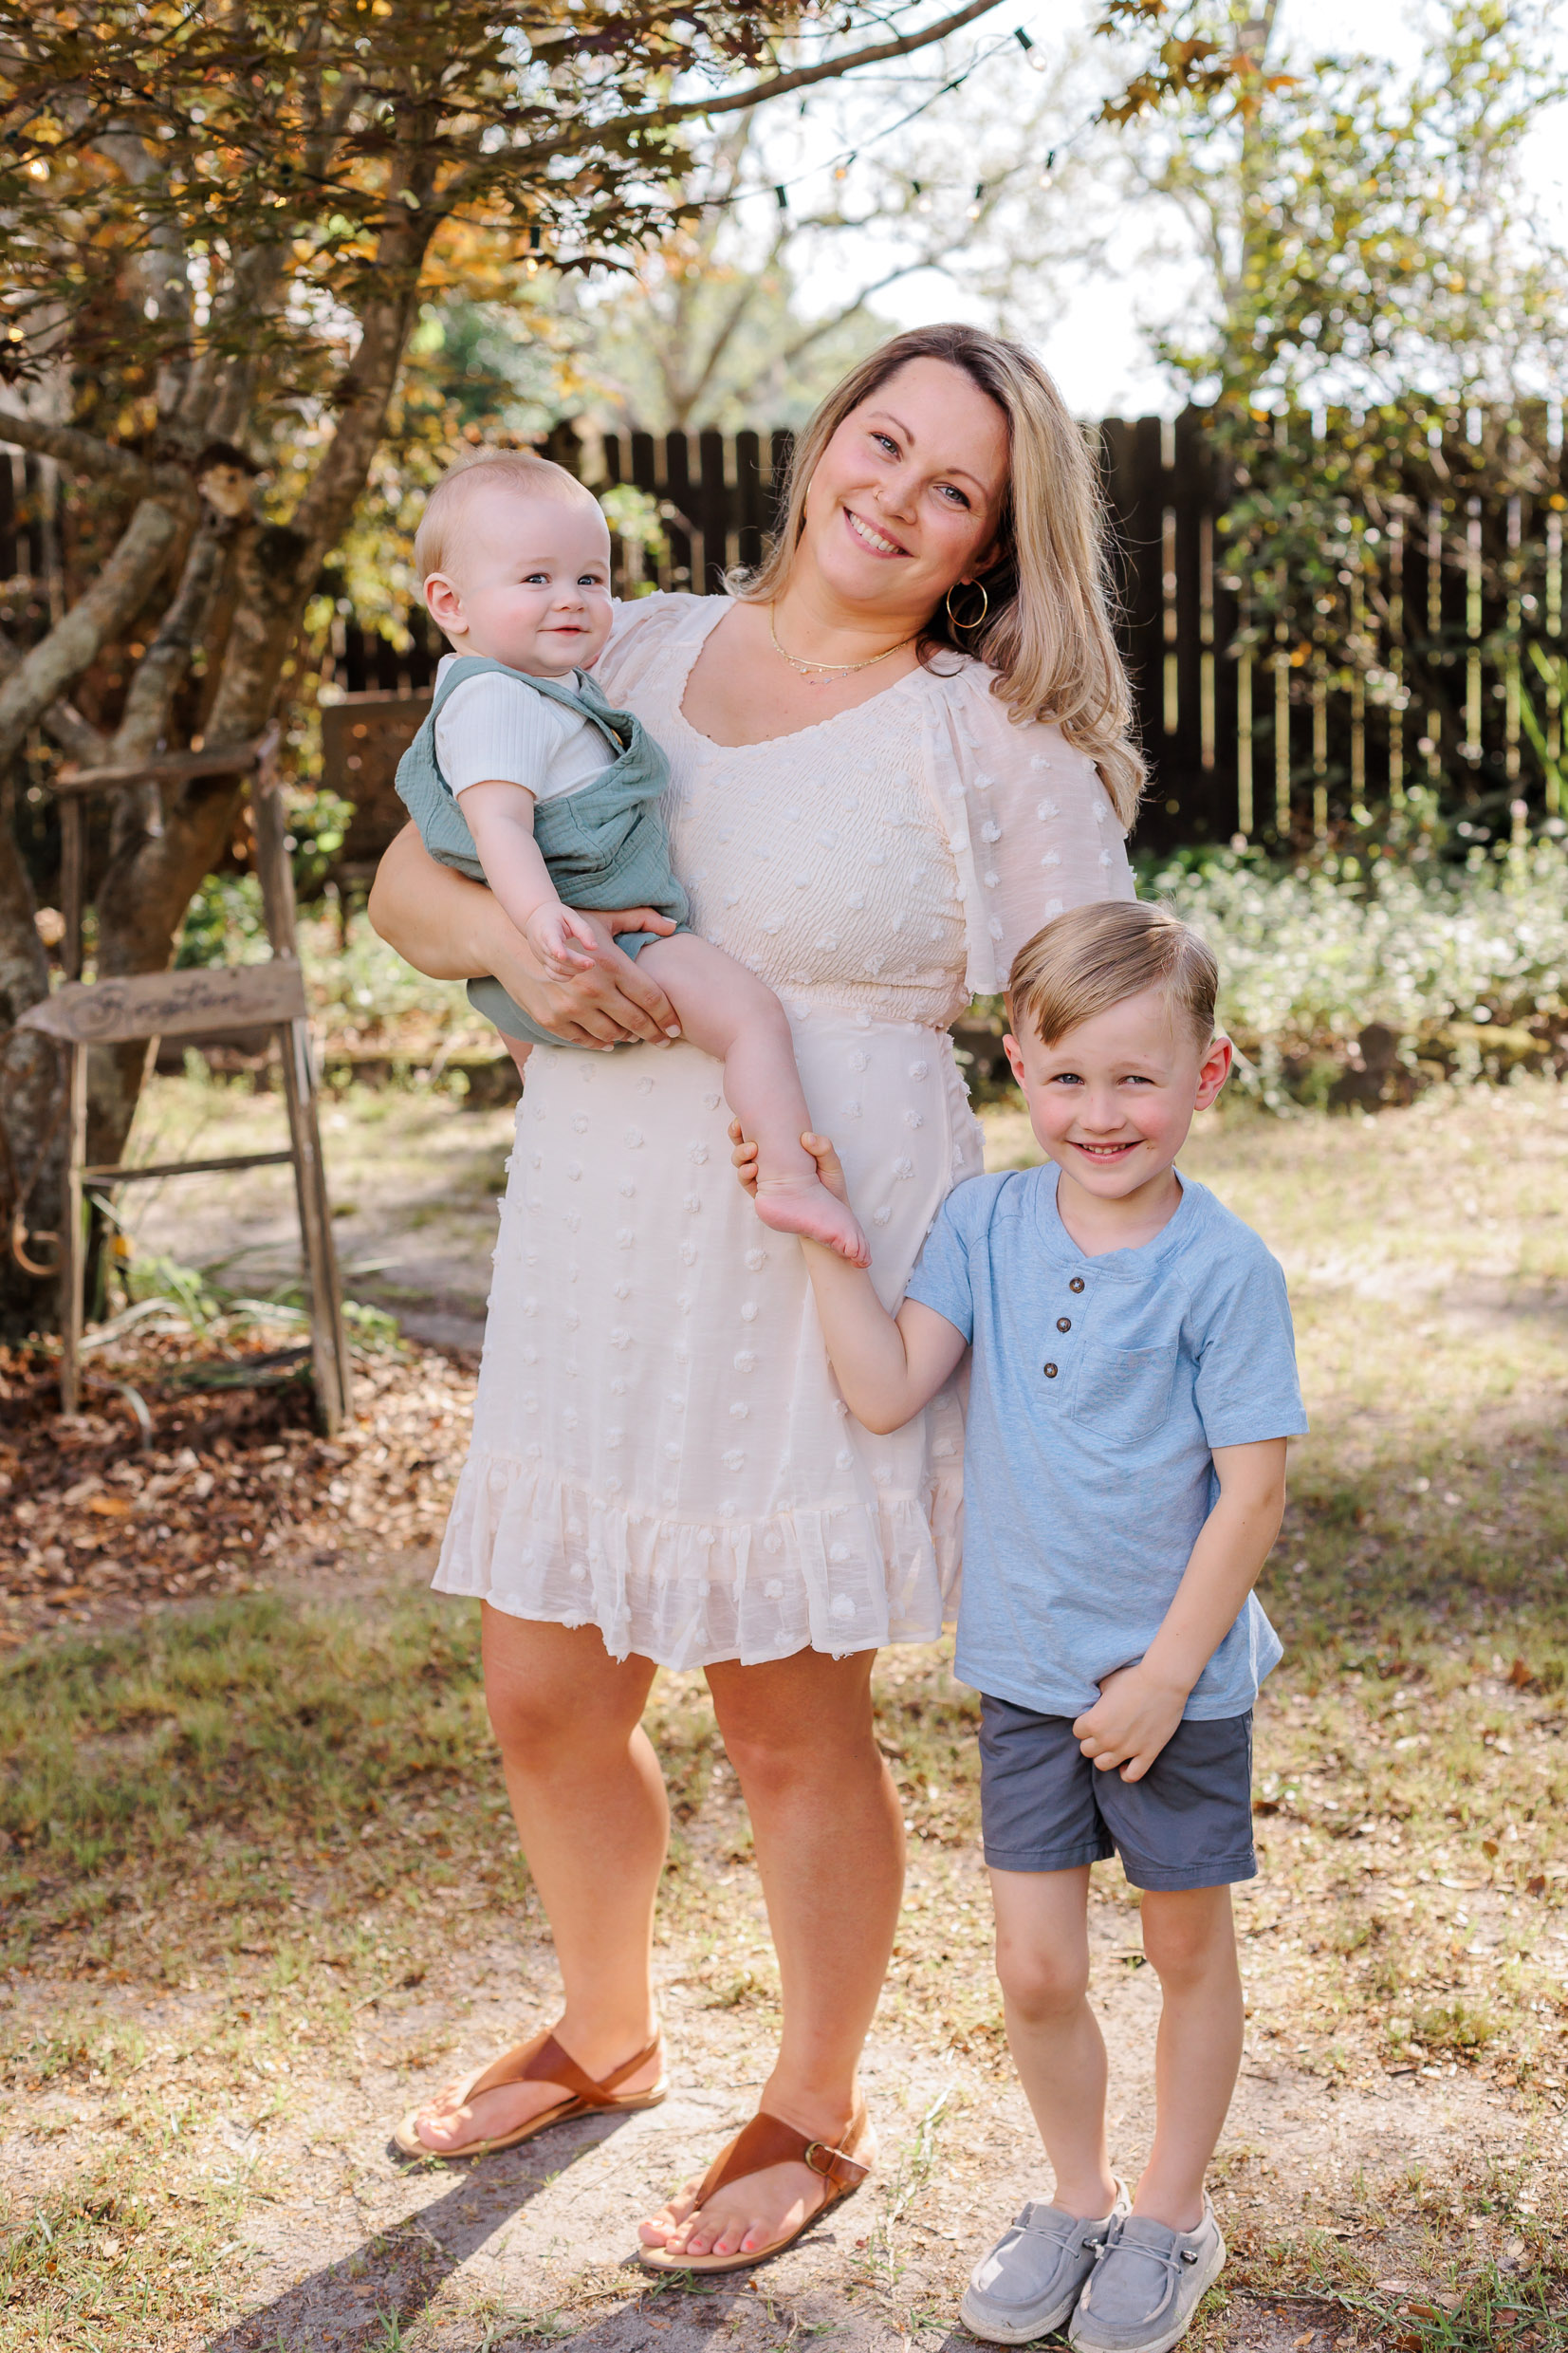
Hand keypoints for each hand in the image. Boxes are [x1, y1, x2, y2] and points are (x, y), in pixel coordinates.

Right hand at [487, 911, 681, 1048]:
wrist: (511, 942)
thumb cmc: (565, 928)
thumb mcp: (603, 919)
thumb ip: (641, 920)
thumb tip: (673, 927)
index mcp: (610, 965)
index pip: (651, 998)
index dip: (667, 1017)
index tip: (677, 1028)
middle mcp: (592, 989)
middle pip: (635, 1022)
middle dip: (654, 1034)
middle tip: (664, 1040)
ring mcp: (570, 1008)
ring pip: (611, 1035)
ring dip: (627, 1038)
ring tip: (637, 1036)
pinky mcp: (552, 1020)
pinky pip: (584, 1040)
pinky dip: (601, 1043)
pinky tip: (611, 1040)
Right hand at [523, 900, 601, 978]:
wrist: (534, 918)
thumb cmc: (556, 916)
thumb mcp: (570, 915)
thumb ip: (583, 930)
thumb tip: (594, 948)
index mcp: (547, 928)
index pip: (550, 940)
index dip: (556, 948)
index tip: (562, 956)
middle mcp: (541, 944)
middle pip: (557, 958)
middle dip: (576, 963)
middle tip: (592, 963)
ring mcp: (540, 955)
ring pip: (556, 969)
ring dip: (574, 970)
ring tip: (589, 965)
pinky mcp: (543, 963)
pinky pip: (553, 975)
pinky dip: (566, 976)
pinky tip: (577, 970)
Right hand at [728, 1122, 850, 1203]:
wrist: (829, 1218)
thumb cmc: (831, 1188)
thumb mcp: (832, 1165)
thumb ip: (824, 1149)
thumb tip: (806, 1137)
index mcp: (784, 1150)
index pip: (763, 1132)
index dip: (751, 1123)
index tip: (747, 1114)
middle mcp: (769, 1162)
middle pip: (744, 1144)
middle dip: (736, 1134)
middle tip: (739, 1127)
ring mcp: (764, 1178)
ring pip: (741, 1162)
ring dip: (740, 1153)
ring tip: (752, 1149)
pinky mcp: (762, 1194)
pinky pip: (746, 1182)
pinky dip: (744, 1174)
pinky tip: (752, 1169)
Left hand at [1071, 1663, 1188, 1783]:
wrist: (1163, 1682)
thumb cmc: (1133, 1678)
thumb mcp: (1106, 1683)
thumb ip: (1096, 1699)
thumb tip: (1094, 1704)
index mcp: (1094, 1722)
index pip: (1077, 1731)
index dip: (1085, 1723)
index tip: (1094, 1717)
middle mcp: (1107, 1739)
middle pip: (1087, 1750)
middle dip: (1092, 1740)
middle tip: (1103, 1730)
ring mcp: (1128, 1750)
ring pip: (1102, 1765)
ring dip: (1104, 1756)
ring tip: (1112, 1746)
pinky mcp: (1148, 1754)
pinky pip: (1132, 1776)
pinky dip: (1126, 1773)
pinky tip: (1126, 1763)